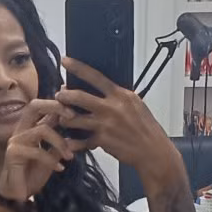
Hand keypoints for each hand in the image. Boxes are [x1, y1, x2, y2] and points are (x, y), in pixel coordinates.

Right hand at [0, 98, 75, 202]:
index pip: (43, 108)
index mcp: (30, 128)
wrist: (18, 195)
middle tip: (72, 115)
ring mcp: (15, 140)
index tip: (74, 100)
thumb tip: (79, 136)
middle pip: (34, 106)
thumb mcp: (52, 158)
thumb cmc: (33, 175)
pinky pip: (37, 151)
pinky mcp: (13, 153)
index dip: (57, 102)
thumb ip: (61, 145)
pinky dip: (51, 160)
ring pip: (42, 129)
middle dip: (55, 106)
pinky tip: (59, 169)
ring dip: (60, 142)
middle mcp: (21, 130)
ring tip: (70, 156)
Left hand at [57, 58, 181, 186]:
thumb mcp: (135, 104)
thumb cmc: (145, 127)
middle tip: (58, 95)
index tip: (64, 61)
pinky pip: (80, 140)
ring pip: (74, 119)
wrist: (153, 150)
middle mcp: (111, 108)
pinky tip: (68, 141)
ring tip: (62, 118)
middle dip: (63, 95)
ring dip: (64, 118)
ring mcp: (105, 124)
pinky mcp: (101, 140)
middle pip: (78, 96)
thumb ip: (118, 96)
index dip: (77, 67)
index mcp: (120, 95)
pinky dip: (72, 142)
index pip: (95, 76)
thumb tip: (103, 88)